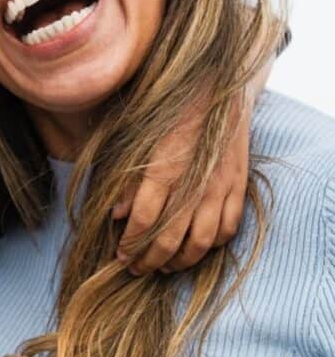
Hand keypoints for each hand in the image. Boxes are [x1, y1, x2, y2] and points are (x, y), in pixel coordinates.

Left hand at [113, 57, 269, 274]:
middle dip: (150, 260)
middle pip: (171, 237)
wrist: (217, 86)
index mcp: (165, 167)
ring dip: (181, 260)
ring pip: (203, 240)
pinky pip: (229, 227)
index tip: (120, 255)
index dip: (131, 243)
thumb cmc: (168, 108)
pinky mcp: (239, 185)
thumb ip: (127, 176)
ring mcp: (221, 186)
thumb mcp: (137, 135)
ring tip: (163, 267)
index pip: (145, 219)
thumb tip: (117, 214)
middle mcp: (195, 182)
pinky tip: (196, 248)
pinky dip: (212, 245)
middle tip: (135, 269)